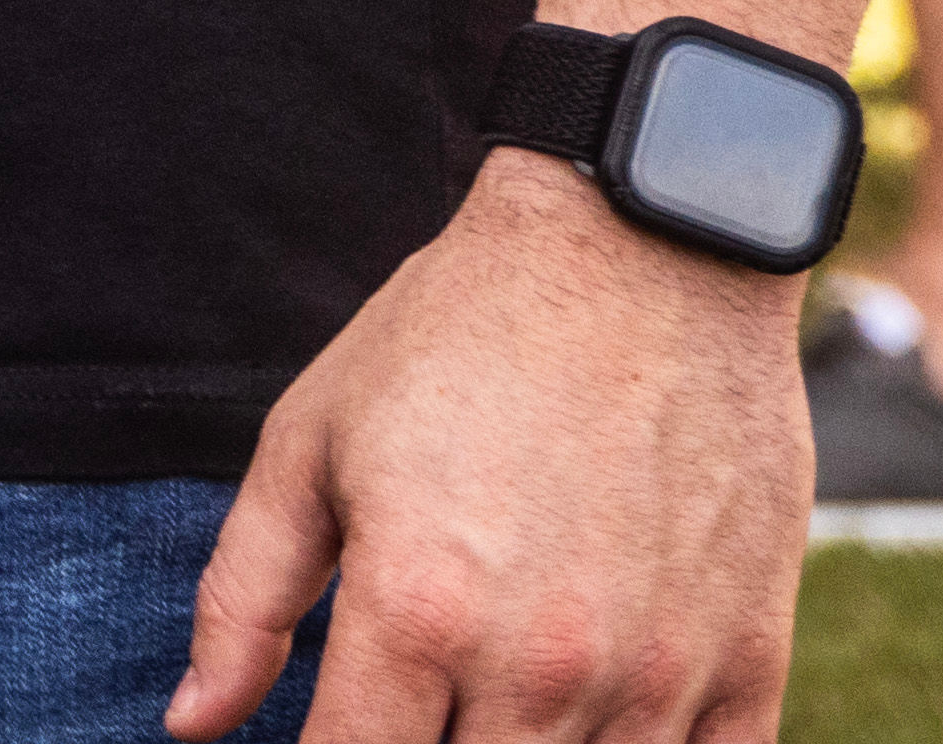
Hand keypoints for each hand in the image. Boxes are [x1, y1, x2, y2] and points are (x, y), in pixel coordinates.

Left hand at [169, 155, 804, 739]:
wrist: (644, 248)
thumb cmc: (460, 333)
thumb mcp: (311, 439)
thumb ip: (245, 597)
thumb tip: (191, 723)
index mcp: (419, 610)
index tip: (329, 738)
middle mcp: (540, 665)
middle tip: (418, 703)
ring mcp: (657, 675)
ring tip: (493, 704)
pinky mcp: (751, 664)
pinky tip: (597, 721)